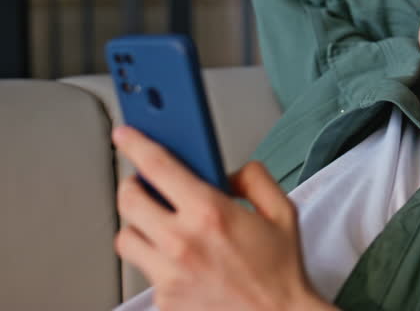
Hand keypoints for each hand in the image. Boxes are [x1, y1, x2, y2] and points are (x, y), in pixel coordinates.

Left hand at [112, 126, 335, 310]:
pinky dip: (154, 259)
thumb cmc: (281, 273)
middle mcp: (183, 242)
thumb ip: (255, 179)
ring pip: (126, 237)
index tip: (126, 135)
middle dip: (133, 185)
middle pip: (129, 200)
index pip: (158, 167)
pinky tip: (177, 259)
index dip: (136, 144)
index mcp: (210, 213)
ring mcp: (169, 274)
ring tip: (158, 224)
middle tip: (146, 184)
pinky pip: (143, 270)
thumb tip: (229, 173)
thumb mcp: (283, 212)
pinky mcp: (165, 299)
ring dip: (137, 225)